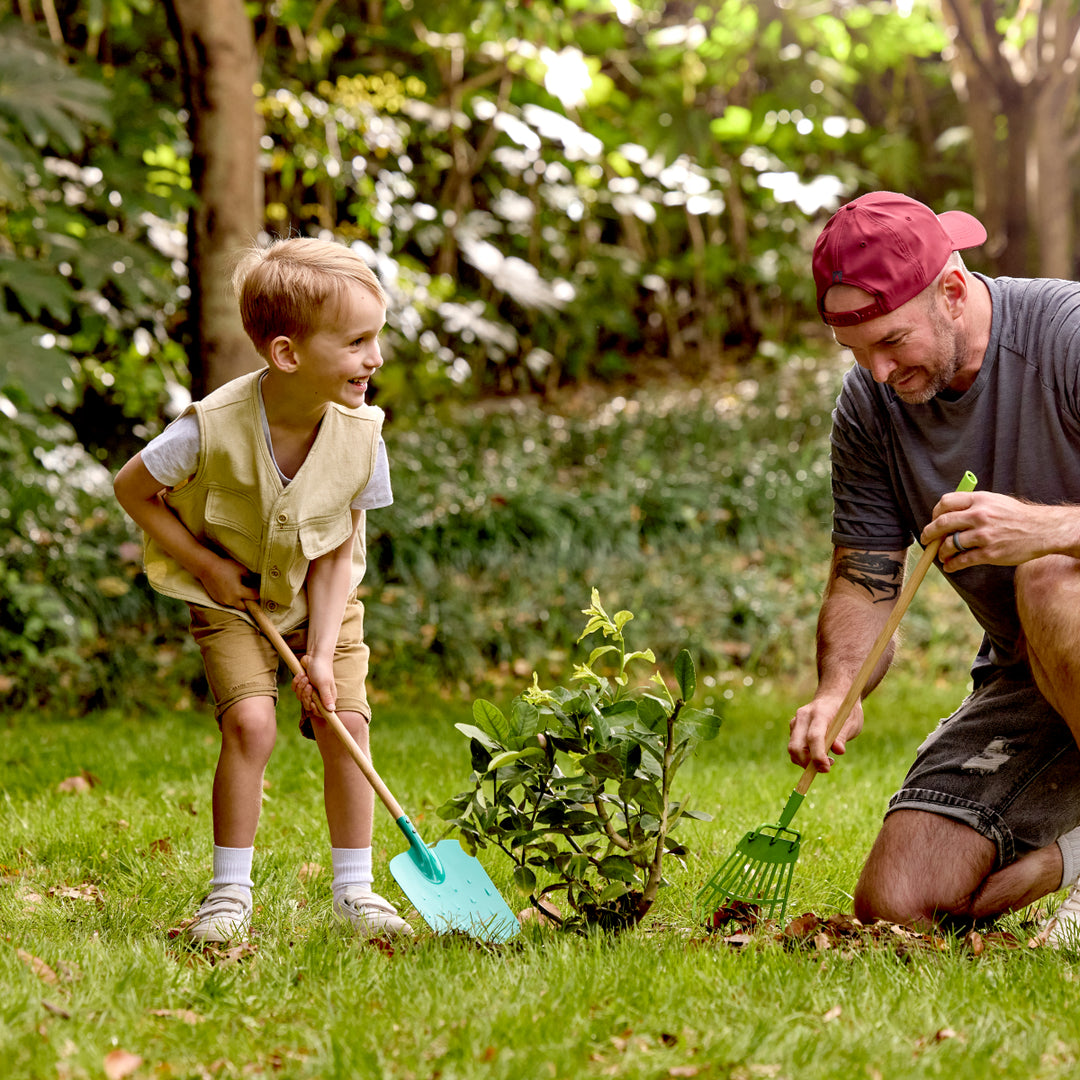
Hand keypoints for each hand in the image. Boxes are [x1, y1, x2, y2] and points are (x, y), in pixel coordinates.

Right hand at [199, 554, 259, 608]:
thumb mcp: (243, 570)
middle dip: (249, 603)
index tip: (257, 589)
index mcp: (239, 592)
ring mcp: (223, 601)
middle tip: (250, 595)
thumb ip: (251, 579)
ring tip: (240, 592)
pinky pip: (227, 603)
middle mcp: (231, 600)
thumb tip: (256, 584)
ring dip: (239, 602)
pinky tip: (230, 591)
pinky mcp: (217, 600)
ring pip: (236, 606)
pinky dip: (231, 599)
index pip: (254, 597)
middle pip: (245, 608)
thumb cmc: (226, 567)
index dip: (257, 593)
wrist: (207, 567)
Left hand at [293, 653, 336, 716]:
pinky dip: (296, 682)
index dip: (314, 709)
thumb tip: (331, 711)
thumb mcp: (324, 684)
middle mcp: (319, 696)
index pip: (321, 712)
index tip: (311, 703)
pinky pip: (295, 690)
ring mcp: (310, 691)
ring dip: (300, 686)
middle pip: (308, 705)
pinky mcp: (302, 685)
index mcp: (327, 697)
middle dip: (305, 695)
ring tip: (305, 677)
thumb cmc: (322, 669)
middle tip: (308, 686)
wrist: (314, 656)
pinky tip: (301, 674)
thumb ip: (326, 698)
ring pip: (300, 697)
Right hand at [788, 693, 863, 772]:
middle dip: (807, 763)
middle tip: (826, 768)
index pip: (814, 737)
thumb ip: (843, 736)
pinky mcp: (793, 728)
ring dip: (806, 762)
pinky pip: (794, 747)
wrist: (834, 696)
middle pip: (796, 746)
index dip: (818, 756)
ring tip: (826, 760)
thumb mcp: (852, 722)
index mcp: (819, 713)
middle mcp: (803, 716)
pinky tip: (819, 754)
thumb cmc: (846, 710)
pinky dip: (804, 757)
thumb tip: (838, 751)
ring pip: (793, 749)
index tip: (827, 768)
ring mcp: (796, 722)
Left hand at [922, 491, 1079, 569]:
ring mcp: (984, 535)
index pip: (945, 503)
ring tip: (941, 556)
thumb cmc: (1016, 515)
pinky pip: (962, 560)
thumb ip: (971, 504)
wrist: (1043, 529)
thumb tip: (946, 514)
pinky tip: (950, 566)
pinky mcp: (990, 553)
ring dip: (941, 552)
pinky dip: (952, 565)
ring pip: (950, 544)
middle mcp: (979, 515)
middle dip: (929, 534)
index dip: (934, 513)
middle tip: (926, 540)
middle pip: (942, 523)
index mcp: (979, 500)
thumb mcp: (994, 501)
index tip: (933, 521)